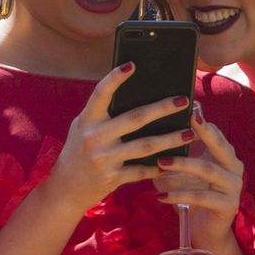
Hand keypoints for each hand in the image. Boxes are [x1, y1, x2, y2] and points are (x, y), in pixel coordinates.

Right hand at [39, 64, 192, 216]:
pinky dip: (159, 167)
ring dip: (170, 139)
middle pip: (135, 118)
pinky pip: (141, 171)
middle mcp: (94, 137)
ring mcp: (103, 159)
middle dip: (162, 108)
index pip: (101, 94)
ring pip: (145, 146)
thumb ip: (102, 114)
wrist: (65, 189)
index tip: (132, 65)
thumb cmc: (78, 153)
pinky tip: (175, 161)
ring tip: (189, 133)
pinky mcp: (112, 178)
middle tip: (184, 100)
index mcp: (87, 120)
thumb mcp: (83, 129)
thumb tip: (136, 96)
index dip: (115, 78)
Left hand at [153, 112, 244, 252]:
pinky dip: (179, 195)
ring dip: (182, 165)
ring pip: (208, 171)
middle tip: (184, 123)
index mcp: (226, 156)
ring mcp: (234, 188)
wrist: (206, 232)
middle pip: (220, 146)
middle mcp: (235, 169)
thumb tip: (152, 130)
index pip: (215, 134)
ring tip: (160, 162)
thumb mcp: (185, 172)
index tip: (186, 108)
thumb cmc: (192, 196)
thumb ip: (178, 153)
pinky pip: (201, 197)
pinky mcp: (228, 207)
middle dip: (202, 133)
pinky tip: (160, 196)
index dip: (202, 122)